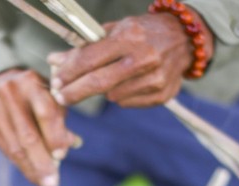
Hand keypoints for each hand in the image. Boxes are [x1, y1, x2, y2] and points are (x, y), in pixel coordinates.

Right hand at [0, 68, 77, 185]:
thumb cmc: (35, 94)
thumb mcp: (51, 97)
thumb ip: (61, 120)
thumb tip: (72, 144)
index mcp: (31, 83)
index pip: (44, 113)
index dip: (54, 136)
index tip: (62, 155)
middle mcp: (10, 95)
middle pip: (27, 135)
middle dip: (42, 162)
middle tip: (53, 183)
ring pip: (15, 147)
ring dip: (32, 169)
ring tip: (45, 183)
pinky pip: (6, 150)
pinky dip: (22, 165)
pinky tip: (33, 175)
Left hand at [47, 12, 213, 107]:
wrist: (185, 39)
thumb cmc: (142, 32)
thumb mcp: (115, 31)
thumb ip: (84, 47)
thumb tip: (53, 61)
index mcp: (130, 36)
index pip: (91, 59)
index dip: (69, 72)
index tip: (55, 81)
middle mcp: (144, 58)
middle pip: (99, 83)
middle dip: (75, 92)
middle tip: (60, 97)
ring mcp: (156, 79)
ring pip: (113, 95)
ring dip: (102, 91)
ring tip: (106, 79)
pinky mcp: (162, 95)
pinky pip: (127, 102)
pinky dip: (120, 95)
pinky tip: (126, 83)